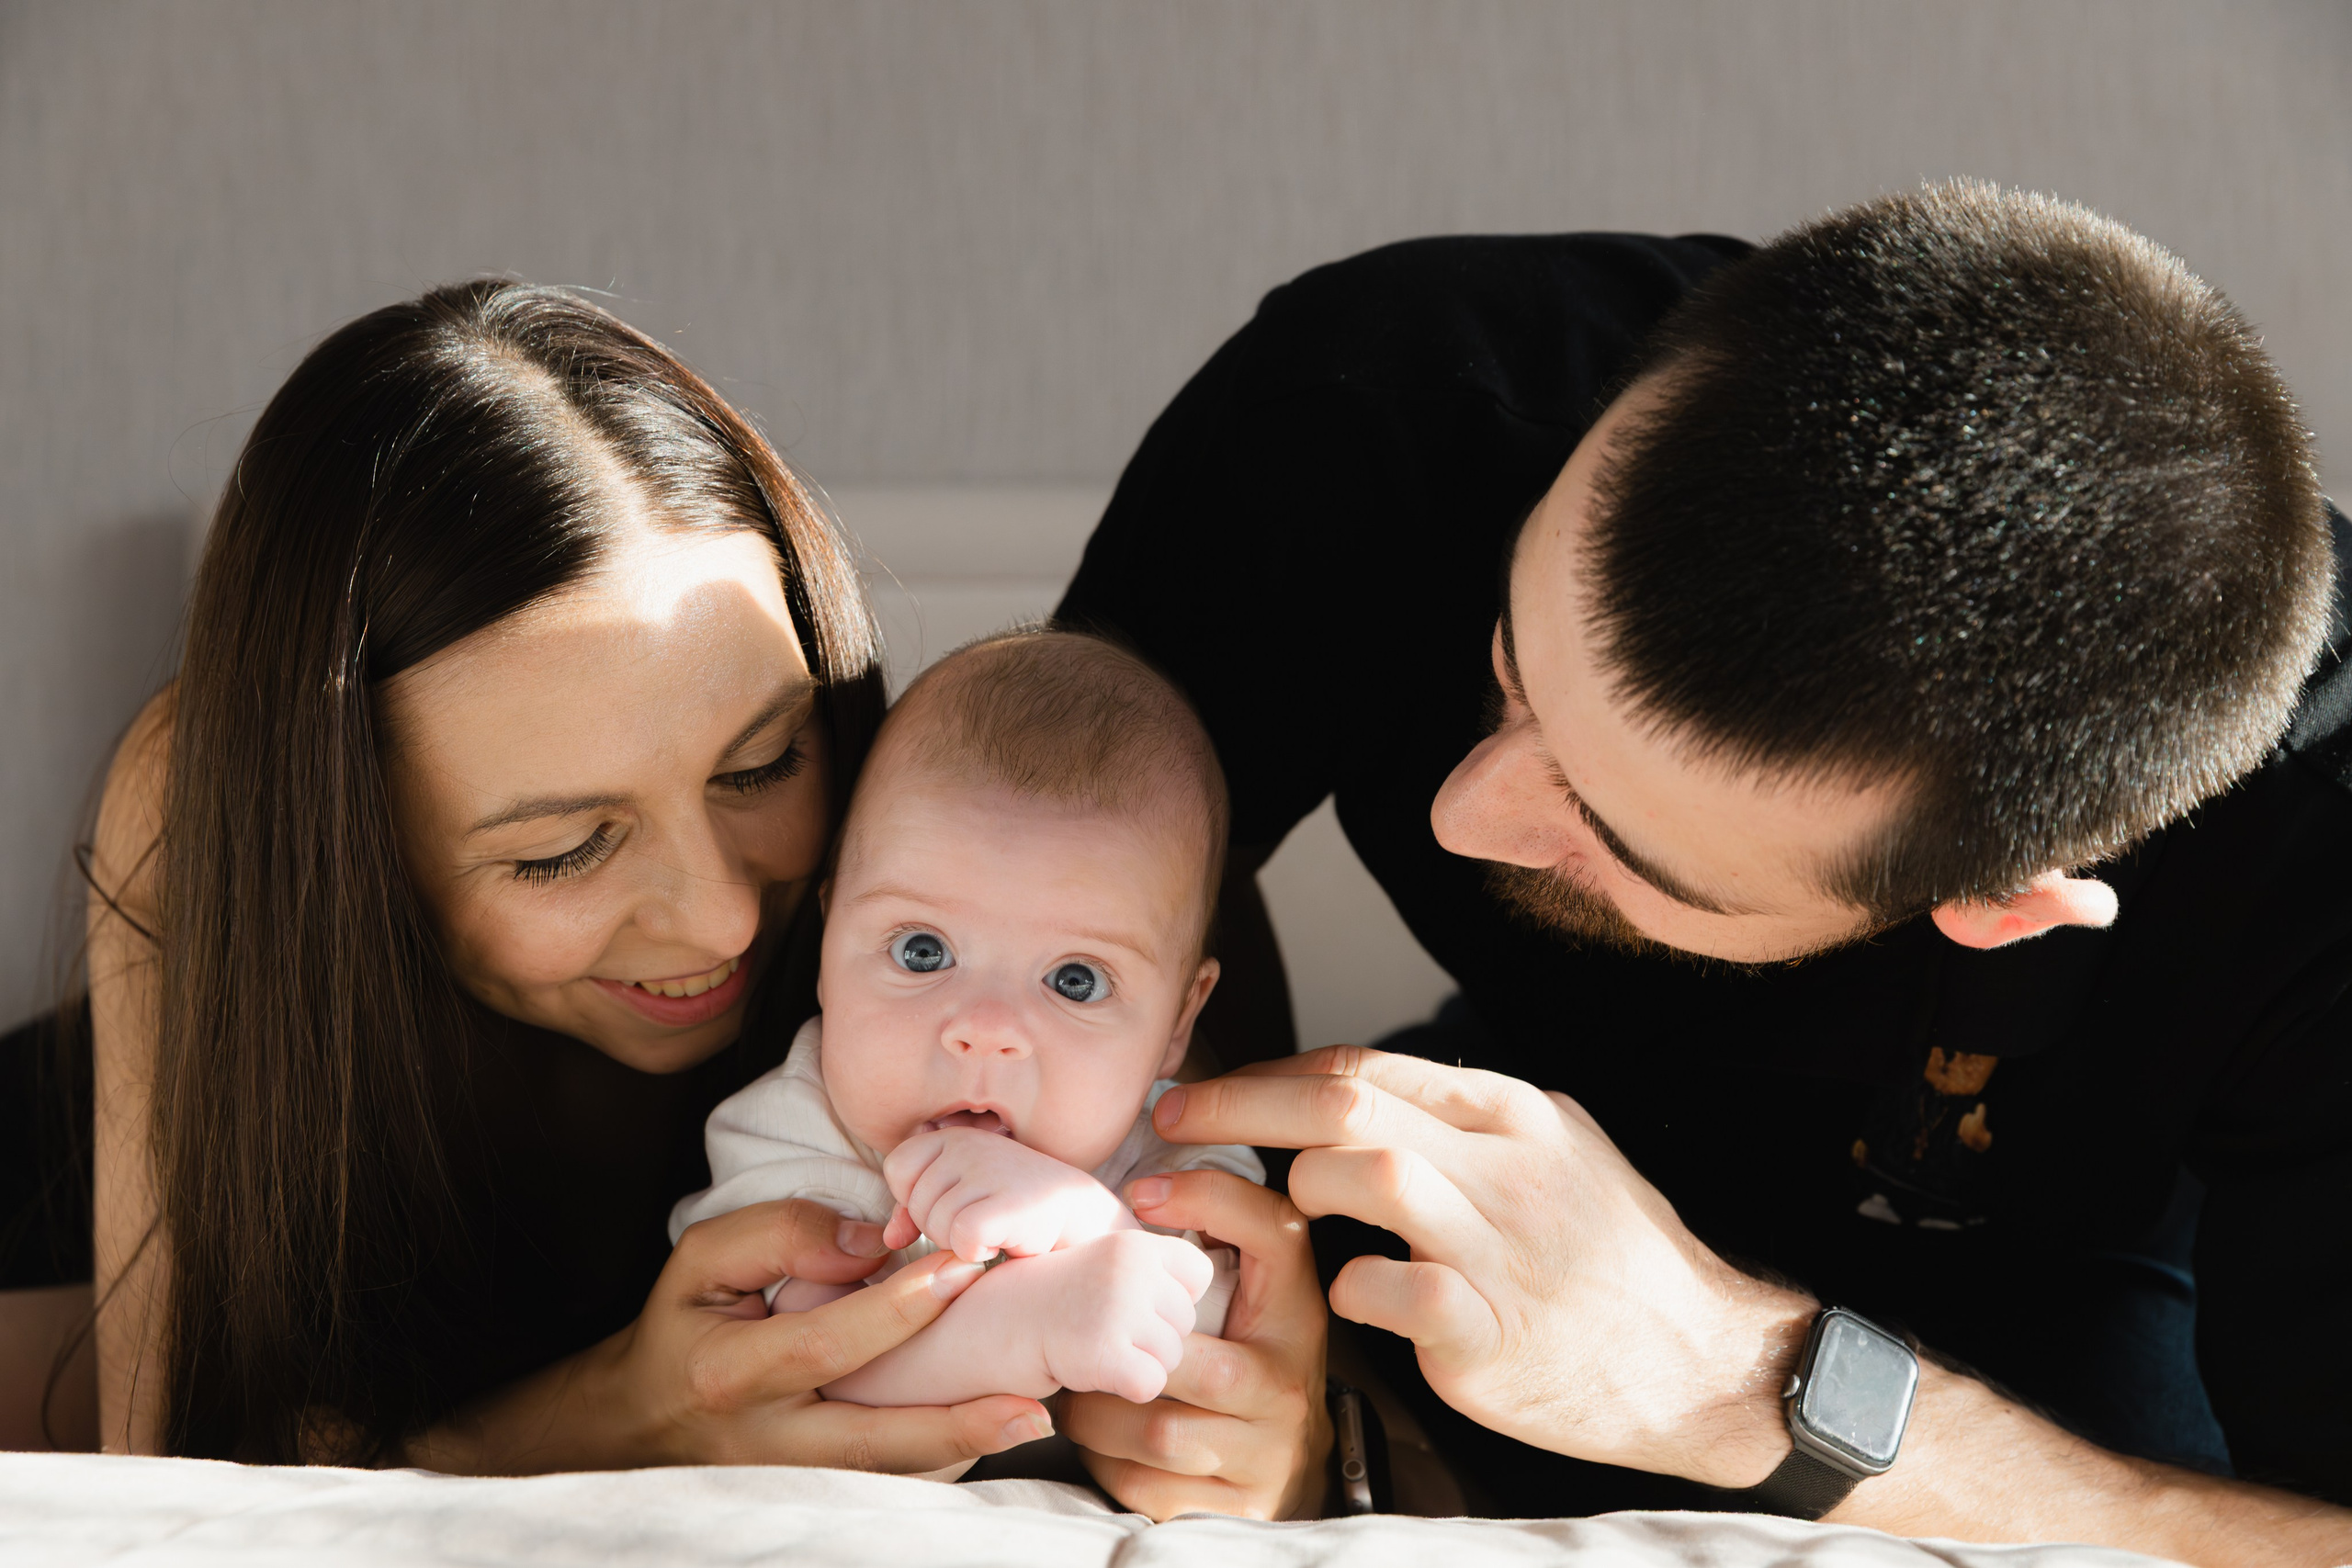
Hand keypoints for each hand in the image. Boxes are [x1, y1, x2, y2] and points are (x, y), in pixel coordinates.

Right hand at [410, 1198, 1054, 1473]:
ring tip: (1030, 1415)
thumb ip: (782, 1236)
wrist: (640, 1420)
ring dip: (963, 1449)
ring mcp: (794, 1481)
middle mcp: (766, 1442)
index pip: (826, 1343)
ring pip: (890, 1476)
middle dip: (955, 1424)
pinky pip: (890, 1483)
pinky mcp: (817, 1496)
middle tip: (1029, 1401)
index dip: (897, 1309)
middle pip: (872, 1443)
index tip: (963, 1268)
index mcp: (731, 1373)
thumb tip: (871, 1241)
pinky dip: (943, 1459)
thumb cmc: (683, 1326)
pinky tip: (991, 1427)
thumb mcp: (704, 1262)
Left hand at [881, 1127, 1134, 1261]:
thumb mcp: (962, 1199)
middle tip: (986, 1221)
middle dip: (942, 1228)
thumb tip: (890, 1240)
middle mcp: (968, 1143)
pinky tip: (1005, 1242)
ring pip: (937, 1226)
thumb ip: (919, 1211)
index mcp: (952, 1135)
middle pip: (917, 1204)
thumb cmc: (1016, 1210)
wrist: (1082, 1219)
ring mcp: (988, 1170)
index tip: (954, 1205)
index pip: (897, 1167)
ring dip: (963, 1244)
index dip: (916, 1198)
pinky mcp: (1006, 1203)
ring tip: (999, 1229)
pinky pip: (961, 1241)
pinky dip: (978, 1253)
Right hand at [1017, 1229, 1211, 1404]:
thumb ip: (1156, 1275)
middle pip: (1186, 1323)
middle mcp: (1133, 1266)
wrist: (984, 1326)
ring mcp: (1119, 1307)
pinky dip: (1122, 1389)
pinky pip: (1148, 1386)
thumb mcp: (1108, 1269)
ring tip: (1091, 1346)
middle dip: (1151, 1337)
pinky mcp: (1105, 1352)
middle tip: (1099, 1328)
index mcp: (1136, 1241)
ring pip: (1171, 1359)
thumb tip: (1217, 1301)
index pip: (1198, 1275)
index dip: (1168, 1298)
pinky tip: (1088, 1369)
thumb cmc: (1052, 1303)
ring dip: (1135, 1365)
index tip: (1126, 1303)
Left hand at [1061, 1170, 1332, 1520]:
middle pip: (1191, 1365)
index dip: (1210, 1201)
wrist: (1294, 1457)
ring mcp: (1263, 1455)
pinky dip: (1106, 1461)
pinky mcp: (1233, 1508)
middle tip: (1072, 1341)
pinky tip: (1096, 1438)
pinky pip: (1148, 1486)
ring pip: (1158, 1434)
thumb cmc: (1253, 1352)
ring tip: (1072, 1391)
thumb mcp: (1257, 1289)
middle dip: (1118, 1355)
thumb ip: (1221, 1232)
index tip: (1142, 1195)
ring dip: (1097, 1414)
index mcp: (1294, 1315)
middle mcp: (1286, 1388)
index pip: (1273, 1236)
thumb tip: (1144, 1193)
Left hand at [1150, 1047, 1813, 1487]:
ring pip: (1370, 1174)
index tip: (1208, 1091)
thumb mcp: (1558, 1152)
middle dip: (1241, 1107)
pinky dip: (1354, 1288)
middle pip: (1345, 1105)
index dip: (1268, 1074)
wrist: (1704, 1358)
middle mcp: (1503, 1165)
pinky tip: (1346, 1297)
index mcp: (1509, 1113)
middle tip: (1173, 1124)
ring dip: (1301, 1188)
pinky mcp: (1491, 1331)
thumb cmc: (1616, 1257)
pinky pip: (1395, 1291)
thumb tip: (1364, 1096)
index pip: (1363, 1066)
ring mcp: (1501, 1246)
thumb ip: (1466, 1122)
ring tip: (1273, 1216)